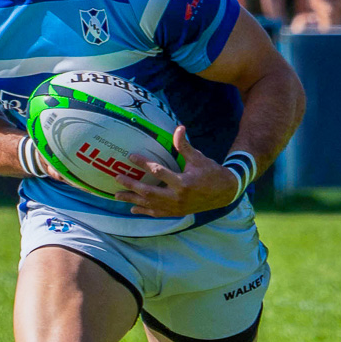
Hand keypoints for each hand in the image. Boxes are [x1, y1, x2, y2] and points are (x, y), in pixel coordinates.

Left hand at [113, 126, 239, 216]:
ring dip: (132, 200)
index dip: (143, 163)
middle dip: (131, 185)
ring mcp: (176, 208)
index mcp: (183, 182)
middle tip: (116, 177)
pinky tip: (132, 208)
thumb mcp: (198, 158)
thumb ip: (184, 146)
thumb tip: (179, 128)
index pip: (158, 172)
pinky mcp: (176, 213)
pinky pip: (156, 213)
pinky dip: (144, 211)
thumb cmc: (211, 173)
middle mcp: (177, 198)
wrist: (224, 193)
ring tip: (116, 196)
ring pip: (149, 205)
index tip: (130, 156)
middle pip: (148, 192)